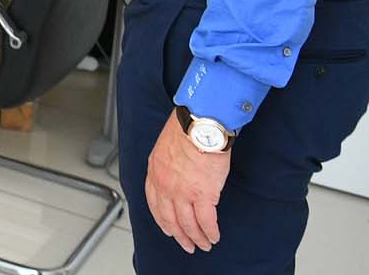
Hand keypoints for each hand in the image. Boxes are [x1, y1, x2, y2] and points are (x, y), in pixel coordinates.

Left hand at [144, 113, 228, 253]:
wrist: (200, 125)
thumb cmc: (186, 129)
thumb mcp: (164, 147)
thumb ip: (166, 165)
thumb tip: (175, 174)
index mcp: (155, 172)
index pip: (154, 203)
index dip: (161, 220)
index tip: (167, 228)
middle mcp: (165, 185)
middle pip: (170, 219)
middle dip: (179, 235)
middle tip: (186, 244)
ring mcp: (183, 192)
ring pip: (188, 224)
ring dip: (196, 238)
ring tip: (203, 244)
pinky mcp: (203, 195)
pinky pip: (206, 221)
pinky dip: (210, 232)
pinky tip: (214, 236)